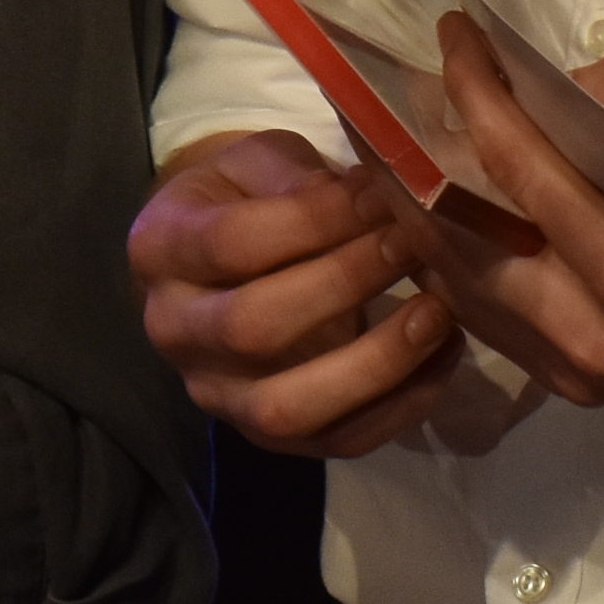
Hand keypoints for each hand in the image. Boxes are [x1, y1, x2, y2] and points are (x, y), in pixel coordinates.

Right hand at [128, 128, 456, 456]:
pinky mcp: (267, 435)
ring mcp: (217, 394)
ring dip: (374, 364)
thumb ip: (296, 176)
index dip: (315, 221)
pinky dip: (399, 407)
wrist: (222, 259)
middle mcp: (173, 332)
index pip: (232, 243)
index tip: (383, 194)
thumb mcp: (258, 162)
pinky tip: (443, 354)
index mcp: (160, 250)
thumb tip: (363, 201)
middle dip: (346, 285)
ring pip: (287, 408)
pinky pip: (335, 441)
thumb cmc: (247, 197)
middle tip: (414, 245)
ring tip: (437, 314)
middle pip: (253, 328)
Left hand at [407, 21, 603, 405]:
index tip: (452, 38)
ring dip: (424, 219)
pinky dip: (458, 265)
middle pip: (466, 245)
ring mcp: (582, 374)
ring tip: (393, 149)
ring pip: (464, 292)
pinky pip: (492, 322)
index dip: (477, 98)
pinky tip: (438, 212)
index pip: (522, 174)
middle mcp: (597, 340)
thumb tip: (541, 80)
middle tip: (387, 100)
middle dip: (419, 164)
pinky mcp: (577, 386)